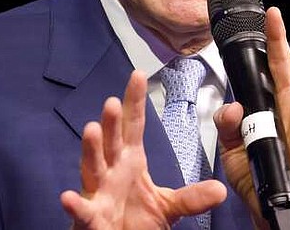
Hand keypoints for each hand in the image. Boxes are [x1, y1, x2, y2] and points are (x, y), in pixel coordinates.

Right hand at [60, 70, 227, 228]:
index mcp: (130, 161)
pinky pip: (83, 211)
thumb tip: (221, 189)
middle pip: (111, 142)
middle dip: (110, 123)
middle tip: (111, 102)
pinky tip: (68, 196)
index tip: (138, 75)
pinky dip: (75, 204)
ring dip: (91, 150)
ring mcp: (98, 192)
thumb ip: (192, 197)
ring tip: (91, 129)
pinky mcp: (90, 217)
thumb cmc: (137, 221)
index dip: (134, 101)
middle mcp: (111, 171)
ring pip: (92, 167)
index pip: (133, 126)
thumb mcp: (169, 206)